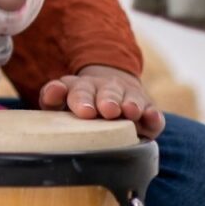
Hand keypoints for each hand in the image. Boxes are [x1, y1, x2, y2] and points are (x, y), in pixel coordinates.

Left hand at [39, 65, 165, 137]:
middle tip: (107, 110)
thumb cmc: (78, 105)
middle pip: (106, 93)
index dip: (81, 100)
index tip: (85, 112)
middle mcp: (105, 88)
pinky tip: (151, 117)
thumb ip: (51, 97)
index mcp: (80, 87)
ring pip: (130, 99)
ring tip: (130, 112)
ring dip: (130, 105)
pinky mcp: (147, 108)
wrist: (109, 92)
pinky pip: (152, 112)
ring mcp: (127, 97)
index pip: (77, 90)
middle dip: (107, 101)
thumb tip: (52, 91)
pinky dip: (153, 116)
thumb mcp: (59, 102)